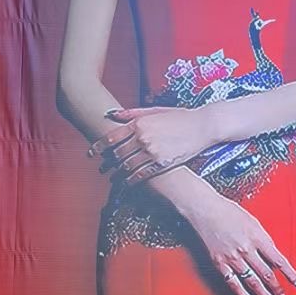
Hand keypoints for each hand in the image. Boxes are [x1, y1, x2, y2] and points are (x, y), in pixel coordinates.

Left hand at [89, 106, 220, 184]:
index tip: (92, 153)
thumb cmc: (180, 117)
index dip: (99, 147)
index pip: (112, 137)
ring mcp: (151, 151)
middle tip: (101, 168)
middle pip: (117, 153)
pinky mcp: (161, 163)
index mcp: (139, 123)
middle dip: (106, 162)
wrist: (203, 126)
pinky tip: (127, 183)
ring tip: (112, 178)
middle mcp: (142, 137)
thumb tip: (112, 114)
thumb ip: (132, 113)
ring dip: (117, 173)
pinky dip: (132, 180)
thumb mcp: (155, 111)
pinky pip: (141, 174)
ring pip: (127, 165)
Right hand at [178, 185, 295, 294]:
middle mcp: (246, 249)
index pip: (279, 261)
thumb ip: (264, 242)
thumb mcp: (254, 223)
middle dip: (277, 288)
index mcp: (257, 238)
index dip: (290, 274)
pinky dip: (242, 294)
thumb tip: (274, 261)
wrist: (206, 210)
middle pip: (266, 274)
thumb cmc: (231, 213)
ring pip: (252, 281)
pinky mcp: (220, 263)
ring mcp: (232, 258)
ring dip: (263, 294)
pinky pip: (233, 283)